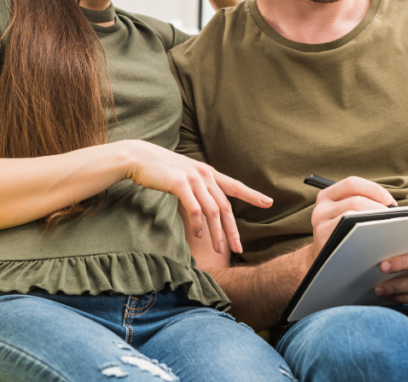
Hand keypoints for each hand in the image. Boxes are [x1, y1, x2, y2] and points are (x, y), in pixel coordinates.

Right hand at [120, 140, 272, 254]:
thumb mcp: (184, 175)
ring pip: (212, 210)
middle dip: (233, 229)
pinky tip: (199, 235)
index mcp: (208, 172)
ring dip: (217, 232)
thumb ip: (197, 187)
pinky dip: (199, 224)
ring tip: (220, 249)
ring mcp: (193, 179)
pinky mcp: (179, 184)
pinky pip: (194, 208)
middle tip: (238, 248)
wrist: (139, 157)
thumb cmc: (160, 169)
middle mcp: (204, 175)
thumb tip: (205, 205)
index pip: (234, 186)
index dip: (252, 195)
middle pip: (225, 206)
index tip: (268, 203)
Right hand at [310, 177, 396, 264]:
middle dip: (378, 208)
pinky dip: (367, 235)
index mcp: (327, 196)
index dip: (374, 189)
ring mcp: (320, 225)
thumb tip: (390, 204)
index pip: (352, 183)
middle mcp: (321, 208)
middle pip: (356, 201)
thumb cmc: (343, 234)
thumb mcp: (343, 213)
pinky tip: (376, 240)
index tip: (389, 201)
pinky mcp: (324, 241)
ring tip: (386, 228)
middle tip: (391, 219)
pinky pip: (350, 234)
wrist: (325, 261)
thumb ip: (360, 203)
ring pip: (353, 216)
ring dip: (374, 221)